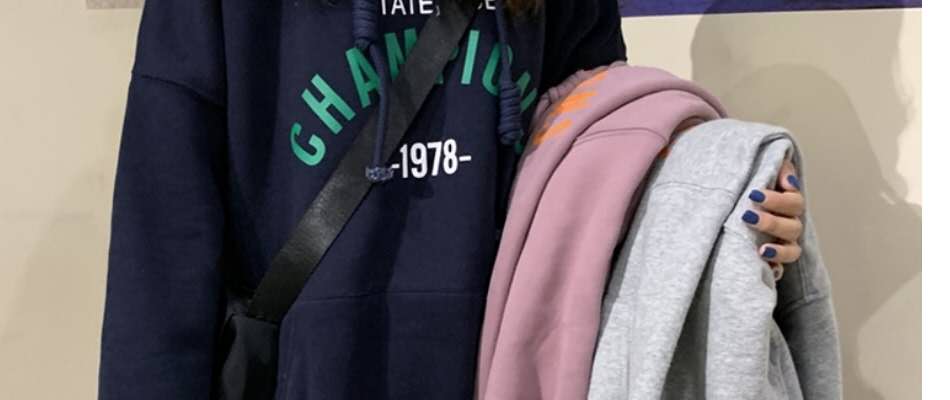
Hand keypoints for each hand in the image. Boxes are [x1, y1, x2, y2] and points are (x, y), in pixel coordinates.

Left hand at [741, 161, 803, 279]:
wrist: (732, 206)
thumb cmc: (748, 187)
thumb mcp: (760, 171)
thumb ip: (776, 169)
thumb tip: (788, 181)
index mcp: (789, 205)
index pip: (793, 202)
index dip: (777, 199)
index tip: (754, 193)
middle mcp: (790, 225)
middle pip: (792, 227)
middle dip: (770, 222)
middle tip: (747, 216)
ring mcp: (783, 245)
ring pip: (792, 252)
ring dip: (779, 251)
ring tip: (762, 250)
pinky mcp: (772, 261)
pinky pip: (779, 271)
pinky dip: (775, 271)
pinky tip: (767, 269)